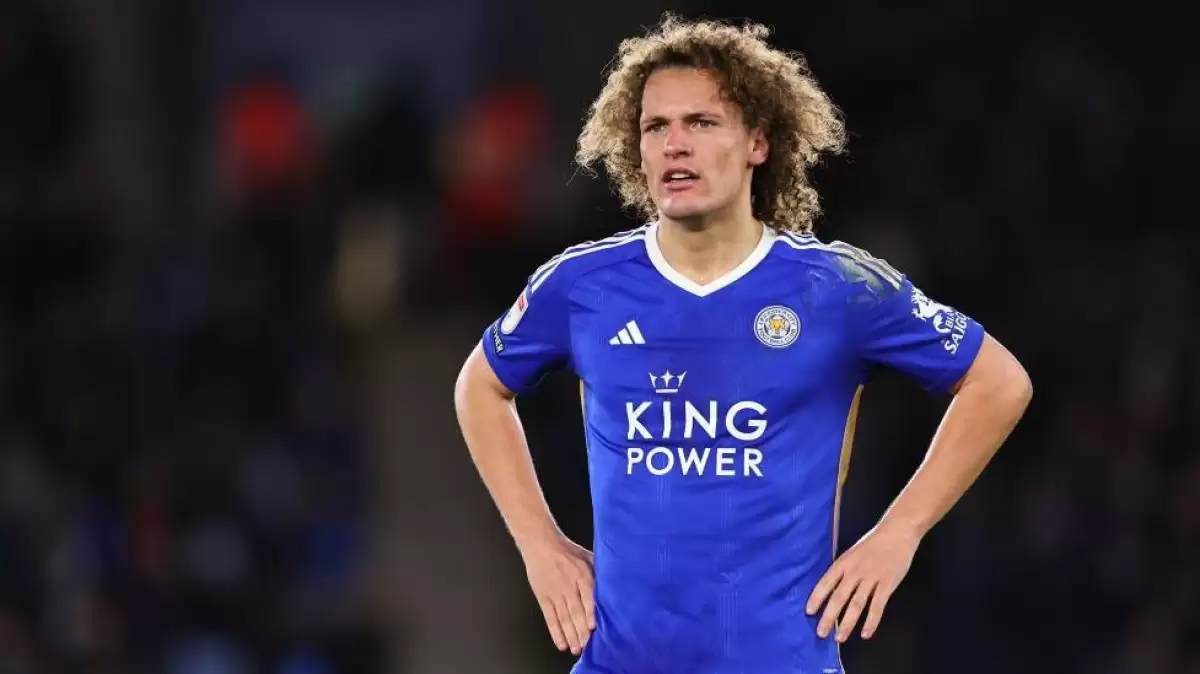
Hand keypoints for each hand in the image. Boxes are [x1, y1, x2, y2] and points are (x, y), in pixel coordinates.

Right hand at [520, 534, 595, 654]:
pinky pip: (550, 617)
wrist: (541, 544)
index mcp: (581, 574)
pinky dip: (555, 632)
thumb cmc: (567, 550)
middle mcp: (568, 584)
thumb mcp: (587, 556)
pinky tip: (561, 643)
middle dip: (581, 630)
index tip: (593, 627)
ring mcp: (555, 592)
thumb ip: (600, 571)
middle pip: (575, 611)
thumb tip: (616, 584)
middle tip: (586, 645)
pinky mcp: (543, 597)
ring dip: (569, 635)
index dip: (590, 613)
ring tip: (575, 648)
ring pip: (563, 617)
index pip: (587, 596)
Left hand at [805, 522, 921, 641]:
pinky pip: (877, 606)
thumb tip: (831, 588)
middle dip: (828, 617)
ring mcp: (871, 578)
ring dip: (847, 623)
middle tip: (820, 633)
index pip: (826, 582)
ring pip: (856, 605)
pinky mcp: (887, 584)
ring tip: (840, 638)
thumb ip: (843, 569)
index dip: (817, 598)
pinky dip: (871, 621)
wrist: (897, 532)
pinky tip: (866, 633)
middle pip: (839, 597)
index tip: (808, 612)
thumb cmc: (873, 543)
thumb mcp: (852, 553)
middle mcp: (855, 572)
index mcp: (843, 562)